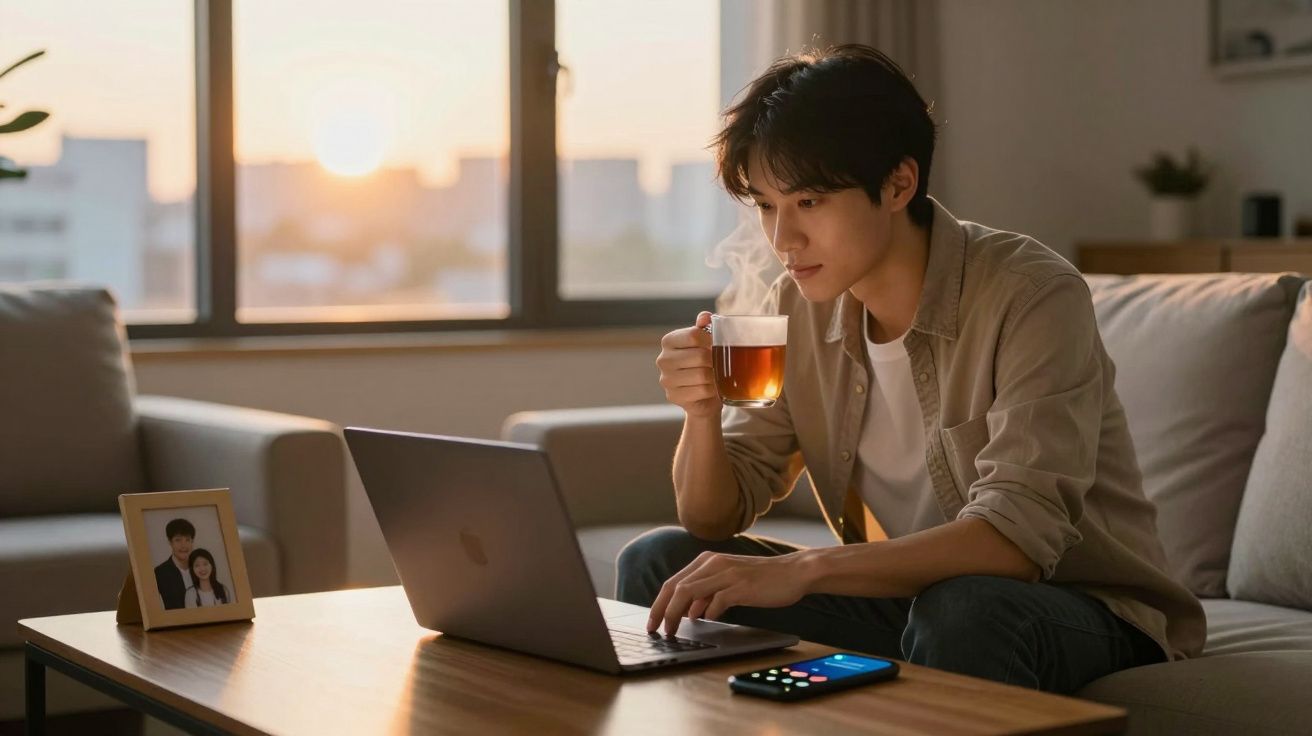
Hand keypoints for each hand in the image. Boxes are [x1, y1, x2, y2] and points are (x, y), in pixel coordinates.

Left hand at [646, 550, 813, 636]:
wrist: (793, 572)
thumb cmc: (760, 579)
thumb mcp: (728, 581)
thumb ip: (707, 593)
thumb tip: (689, 611)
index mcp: (707, 561)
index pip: (673, 582)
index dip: (658, 603)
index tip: (652, 622)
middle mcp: (713, 564)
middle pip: (675, 587)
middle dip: (661, 610)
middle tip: (654, 629)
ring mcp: (727, 574)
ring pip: (689, 592)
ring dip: (676, 614)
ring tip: (674, 630)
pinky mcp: (741, 586)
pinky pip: (717, 601)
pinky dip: (708, 612)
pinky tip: (707, 620)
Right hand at [656, 311, 720, 418]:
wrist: (702, 395)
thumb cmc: (703, 364)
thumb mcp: (704, 342)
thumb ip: (704, 327)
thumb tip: (705, 316)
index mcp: (669, 341)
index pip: (694, 335)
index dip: (711, 340)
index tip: (717, 345)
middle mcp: (663, 359)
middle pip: (700, 356)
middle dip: (715, 361)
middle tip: (720, 363)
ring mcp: (666, 379)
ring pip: (702, 374)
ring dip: (714, 376)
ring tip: (716, 376)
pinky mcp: (673, 396)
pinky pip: (702, 390)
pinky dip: (712, 390)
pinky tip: (711, 388)